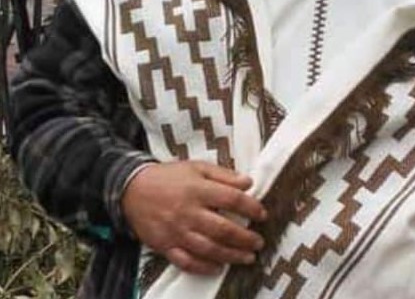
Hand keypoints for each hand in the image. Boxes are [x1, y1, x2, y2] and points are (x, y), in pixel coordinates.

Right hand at [121, 160, 266, 274]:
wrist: (132, 189)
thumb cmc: (169, 176)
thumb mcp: (197, 167)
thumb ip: (223, 175)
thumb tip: (248, 182)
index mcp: (198, 190)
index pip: (231, 199)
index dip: (250, 208)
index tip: (262, 214)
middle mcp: (189, 212)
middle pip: (223, 229)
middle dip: (245, 238)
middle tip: (259, 242)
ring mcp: (177, 231)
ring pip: (209, 249)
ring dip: (231, 256)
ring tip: (248, 258)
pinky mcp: (165, 246)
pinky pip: (187, 262)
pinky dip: (204, 267)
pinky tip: (219, 267)